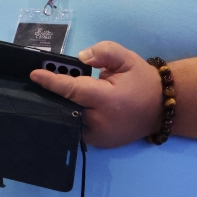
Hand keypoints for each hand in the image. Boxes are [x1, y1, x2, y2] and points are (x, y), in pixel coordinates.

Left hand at [29, 41, 163, 147]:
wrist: (162, 108)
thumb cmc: (142, 81)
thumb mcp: (126, 58)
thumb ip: (104, 52)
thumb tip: (81, 57)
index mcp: (107, 100)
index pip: (72, 90)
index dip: (51, 82)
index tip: (34, 75)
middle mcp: (100, 122)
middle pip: (66, 106)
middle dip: (52, 93)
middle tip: (41, 79)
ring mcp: (98, 137)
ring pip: (68, 120)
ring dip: (60, 105)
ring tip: (53, 91)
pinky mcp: (98, 144)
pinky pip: (76, 129)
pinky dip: (69, 116)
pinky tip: (66, 104)